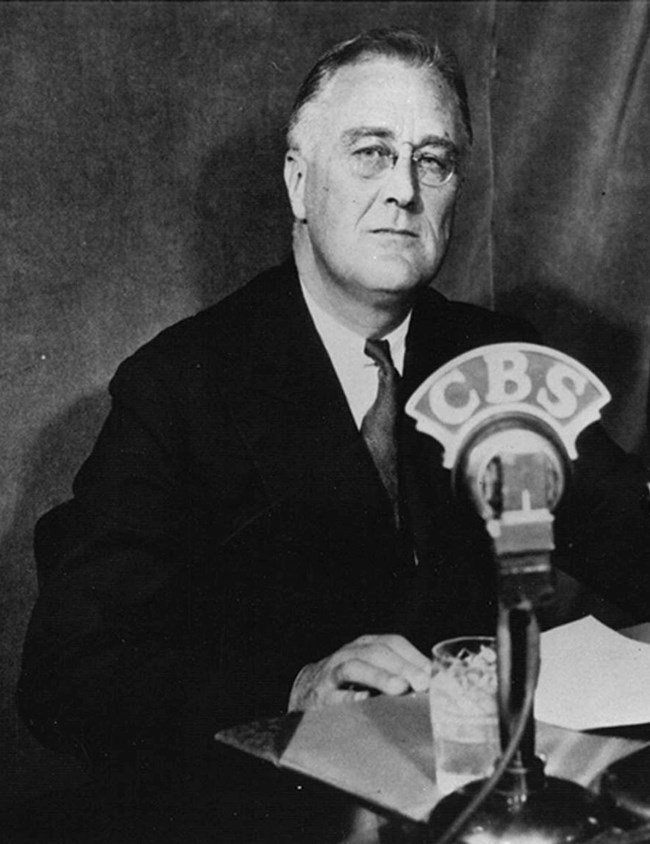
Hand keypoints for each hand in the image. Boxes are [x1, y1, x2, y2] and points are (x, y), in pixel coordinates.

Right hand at [288, 634, 430, 710]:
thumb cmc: (348, 683)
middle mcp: (348, 654)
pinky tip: (366, 701)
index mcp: (364, 646)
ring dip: (379, 676)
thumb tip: (432, 684)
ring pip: (355, 667)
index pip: (392, 642)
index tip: (432, 673)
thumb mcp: (370, 669)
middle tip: (422, 683)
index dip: (413, 656)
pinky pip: (335, 695)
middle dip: (402, 666)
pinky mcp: (321, 696)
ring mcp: (332, 674)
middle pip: (376, 653)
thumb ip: (397, 673)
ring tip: (400, 688)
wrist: (305, 692)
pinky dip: (351, 697)